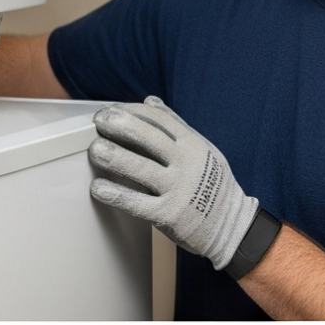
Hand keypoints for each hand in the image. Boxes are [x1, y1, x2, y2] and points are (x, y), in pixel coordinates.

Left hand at [88, 96, 258, 270]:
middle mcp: (186, 163)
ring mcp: (178, 189)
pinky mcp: (168, 214)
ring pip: (141, 169)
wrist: (229, 223)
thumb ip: (175, 125)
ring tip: (95, 149)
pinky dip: (115, 194)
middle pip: (149, 139)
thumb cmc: (212, 183)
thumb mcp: (201, 148)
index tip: (113, 110)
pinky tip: (98, 188)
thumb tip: (150, 101)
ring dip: (115, 157)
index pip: (160, 120)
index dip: (133, 112)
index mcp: (193, 144)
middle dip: (121, 127)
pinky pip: (137, 203)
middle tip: (100, 122)